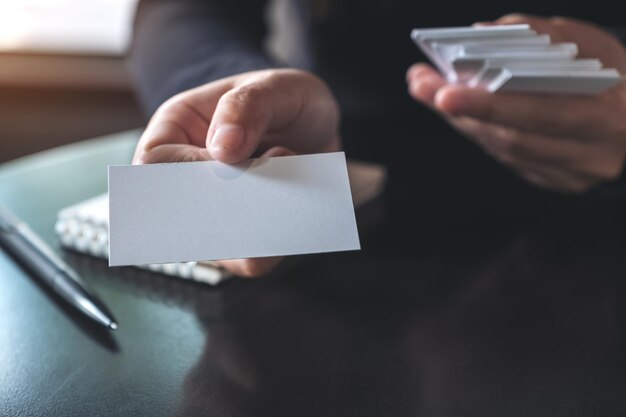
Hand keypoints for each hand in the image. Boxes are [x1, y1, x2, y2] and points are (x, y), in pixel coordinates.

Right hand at [133, 69, 340, 275]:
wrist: (316, 129)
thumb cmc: (283, 101)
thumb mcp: (274, 87)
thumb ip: (247, 107)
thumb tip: (223, 149)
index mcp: (177, 130)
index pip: (154, 163)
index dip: (185, 172)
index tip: (229, 164)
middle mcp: (187, 175)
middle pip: (179, 213)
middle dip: (222, 209)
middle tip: (263, 191)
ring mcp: (214, 210)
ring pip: (215, 245)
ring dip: (253, 228)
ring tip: (284, 196)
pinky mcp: (243, 234)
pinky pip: (249, 260)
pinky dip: (273, 245)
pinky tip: (291, 215)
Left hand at [406, 14, 625, 192]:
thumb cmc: (612, 74)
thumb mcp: (588, 43)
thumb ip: (538, 35)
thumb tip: (482, 34)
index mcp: (604, 116)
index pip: (538, 114)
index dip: (488, 105)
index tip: (444, 90)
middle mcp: (588, 154)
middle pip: (510, 139)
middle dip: (460, 112)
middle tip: (421, 85)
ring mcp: (570, 173)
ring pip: (503, 151)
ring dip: (462, 121)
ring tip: (429, 90)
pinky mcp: (555, 180)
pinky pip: (507, 158)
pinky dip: (480, 131)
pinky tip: (458, 110)